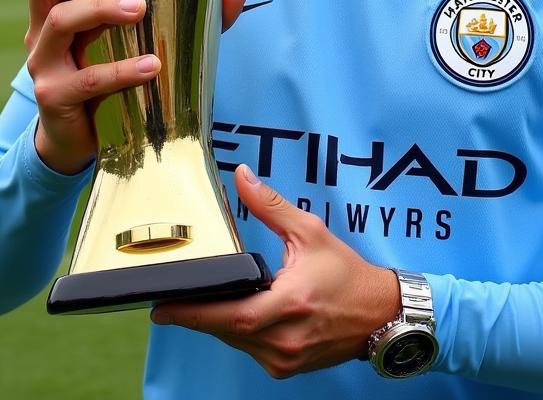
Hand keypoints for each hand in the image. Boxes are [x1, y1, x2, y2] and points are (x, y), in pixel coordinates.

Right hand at [16, 0, 248, 174]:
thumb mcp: (146, 35)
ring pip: (58, 23)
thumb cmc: (114, 72)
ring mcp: (44, 63)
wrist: (84, 140)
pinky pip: (87, 80)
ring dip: (99, 10)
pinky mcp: (56, 98)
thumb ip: (188, 10)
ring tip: (139, 8)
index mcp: (56, 4)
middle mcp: (42, 27)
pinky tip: (152, 66)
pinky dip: (121, 70)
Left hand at [151, 165, 400, 378]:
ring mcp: (285, 358)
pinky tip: (234, 314)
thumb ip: (270, 205)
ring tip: (199, 302)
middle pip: (226, 330)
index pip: (230, 315)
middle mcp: (285, 337)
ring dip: (217, 323)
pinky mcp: (286, 368)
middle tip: (169, 300)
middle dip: (196, 315)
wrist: (379, 314)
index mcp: (290, 303)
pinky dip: (237, 333)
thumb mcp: (309, 231)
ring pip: (235, 342)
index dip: (194, 313)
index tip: (163, 307)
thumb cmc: (346, 273)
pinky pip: (249, 350)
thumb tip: (241, 176)